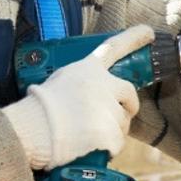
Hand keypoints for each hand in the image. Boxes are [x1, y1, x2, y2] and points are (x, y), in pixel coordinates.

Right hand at [3, 26, 154, 169]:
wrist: (31, 130)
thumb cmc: (38, 109)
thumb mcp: (59, 81)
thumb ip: (82, 83)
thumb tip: (93, 95)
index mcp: (88, 70)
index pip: (114, 48)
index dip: (133, 38)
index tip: (149, 32)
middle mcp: (103, 85)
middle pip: (129, 93)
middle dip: (128, 106)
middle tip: (116, 117)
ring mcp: (108, 108)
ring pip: (122, 122)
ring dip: (111, 131)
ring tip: (86, 135)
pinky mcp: (110, 131)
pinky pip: (117, 143)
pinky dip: (107, 148)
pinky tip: (89, 147)